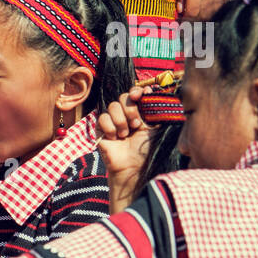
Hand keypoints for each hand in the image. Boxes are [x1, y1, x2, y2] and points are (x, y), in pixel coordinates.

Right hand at [96, 87, 152, 211]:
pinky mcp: (100, 129)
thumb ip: (156, 110)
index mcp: (139, 112)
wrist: (134, 167)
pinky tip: (115, 138)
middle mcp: (125, 115)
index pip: (135, 93)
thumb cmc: (146, 150)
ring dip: (121, 120)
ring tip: (126, 134)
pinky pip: (102, 118)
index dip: (136, 91)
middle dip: (130, 109)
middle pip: (122, 97)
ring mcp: (112, 121)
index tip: (141, 95)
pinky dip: (110, 128)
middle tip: (136, 124)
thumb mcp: (156, 128)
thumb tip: (152, 90)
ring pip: (112, 106)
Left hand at [176, 0, 227, 19]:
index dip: (185, 20)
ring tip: (196, 16)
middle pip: (204, 14)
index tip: (179, 21)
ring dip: (205, 16)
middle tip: (186, 22)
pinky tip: (209, 9)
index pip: (193, 12)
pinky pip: (224, 1)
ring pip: (215, 10)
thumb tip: (179, 11)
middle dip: (194, 20)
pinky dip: (216, 8)